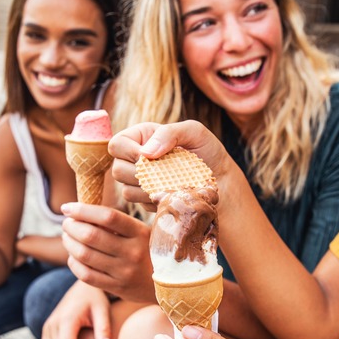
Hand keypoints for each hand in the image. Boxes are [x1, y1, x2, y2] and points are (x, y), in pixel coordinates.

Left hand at [61, 202, 155, 302]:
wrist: (170, 283)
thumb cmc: (151, 250)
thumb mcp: (145, 232)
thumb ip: (120, 222)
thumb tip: (84, 210)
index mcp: (140, 232)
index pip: (108, 216)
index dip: (83, 210)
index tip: (68, 207)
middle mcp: (133, 252)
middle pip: (91, 236)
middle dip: (72, 227)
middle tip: (66, 223)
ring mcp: (124, 272)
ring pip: (85, 255)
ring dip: (69, 243)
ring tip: (67, 237)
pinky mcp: (117, 288)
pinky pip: (86, 275)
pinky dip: (74, 263)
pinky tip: (73, 256)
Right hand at [108, 120, 230, 208]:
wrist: (221, 181)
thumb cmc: (209, 152)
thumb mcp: (194, 132)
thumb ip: (169, 133)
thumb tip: (145, 153)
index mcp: (142, 137)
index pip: (116, 144)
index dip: (128, 152)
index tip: (149, 158)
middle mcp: (135, 159)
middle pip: (117, 170)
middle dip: (139, 174)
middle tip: (163, 174)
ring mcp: (139, 182)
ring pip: (126, 191)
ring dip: (148, 190)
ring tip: (171, 184)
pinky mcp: (146, 201)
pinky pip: (140, 206)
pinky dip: (155, 201)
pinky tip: (172, 194)